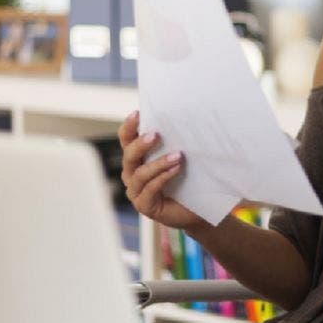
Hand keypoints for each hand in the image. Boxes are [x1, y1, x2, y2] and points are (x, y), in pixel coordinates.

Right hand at [118, 111, 205, 229]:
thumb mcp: (180, 158)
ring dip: (158, 162)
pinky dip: (163, 177)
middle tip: (156, 134)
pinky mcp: (144, 205)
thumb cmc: (187, 181)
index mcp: (137, 158)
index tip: (138, 113)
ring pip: (140, 174)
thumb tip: (186, 121)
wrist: (195, 209)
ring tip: (178, 155)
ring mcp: (136, 191)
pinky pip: (150, 189)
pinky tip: (177, 168)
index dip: (129, 127)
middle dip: (141, 144)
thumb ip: (175, 143)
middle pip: (129, 155)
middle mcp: (131, 173)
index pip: (126, 139)